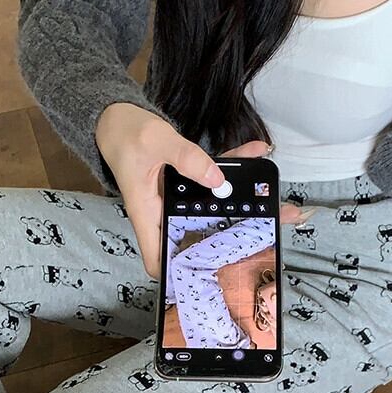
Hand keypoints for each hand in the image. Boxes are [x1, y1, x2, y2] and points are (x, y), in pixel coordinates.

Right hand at [95, 103, 313, 277]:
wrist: (116, 117)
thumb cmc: (125, 133)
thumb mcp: (156, 141)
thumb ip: (186, 158)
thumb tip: (217, 179)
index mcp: (148, 214)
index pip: (157, 259)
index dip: (177, 275)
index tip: (206, 275)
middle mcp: (163, 214)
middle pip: (196, 238)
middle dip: (230, 239)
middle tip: (268, 233)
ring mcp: (176, 201)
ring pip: (212, 210)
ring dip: (243, 202)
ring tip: (275, 197)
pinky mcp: (185, 183)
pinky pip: (213, 181)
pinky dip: (234, 169)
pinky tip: (256, 153)